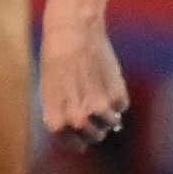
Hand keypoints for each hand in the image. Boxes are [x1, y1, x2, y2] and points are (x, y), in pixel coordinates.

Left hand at [36, 7, 131, 144]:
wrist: (73, 31)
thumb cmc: (56, 56)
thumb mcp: (51, 88)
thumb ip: (62, 111)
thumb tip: (78, 127)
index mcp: (57, 120)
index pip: (72, 142)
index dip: (78, 138)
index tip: (82, 132)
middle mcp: (77, 119)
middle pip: (94, 136)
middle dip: (95, 128)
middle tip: (94, 111)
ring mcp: (99, 109)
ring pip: (111, 123)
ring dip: (108, 112)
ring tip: (100, 91)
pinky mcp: (117, 96)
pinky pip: (121, 106)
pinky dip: (117, 97)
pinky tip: (107, 80)